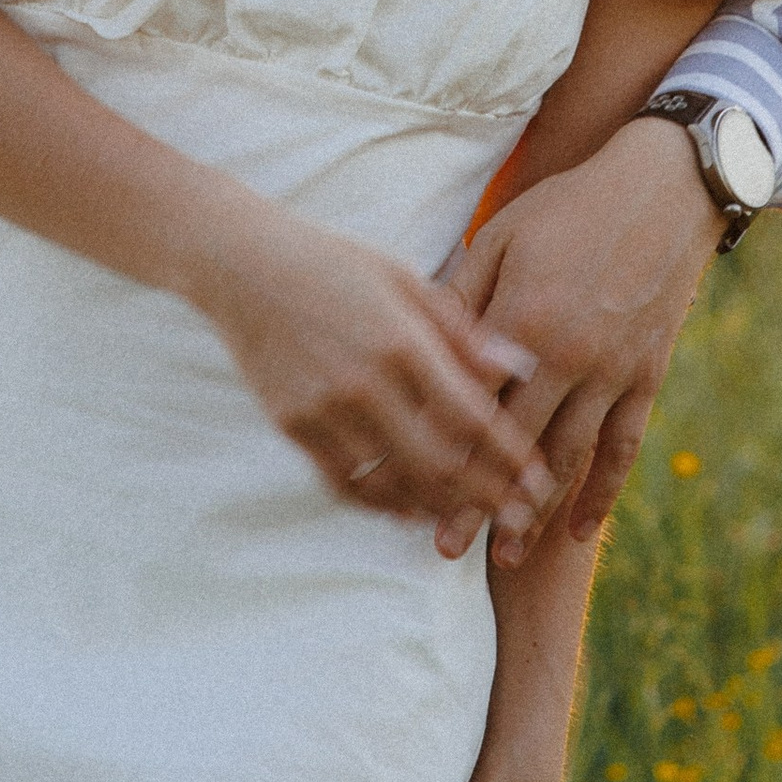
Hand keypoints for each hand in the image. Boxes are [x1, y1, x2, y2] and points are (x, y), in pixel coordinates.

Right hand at [181, 200, 554, 537]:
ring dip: (438, 507)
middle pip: (439, 463)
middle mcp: (363, 383)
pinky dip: (382, 505)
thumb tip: (519, 365)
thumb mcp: (403, 278)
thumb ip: (461, 328)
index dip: (511, 457)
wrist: (240, 265)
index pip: (471, 417)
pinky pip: (344, 483)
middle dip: (487, 495)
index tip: (540, 479)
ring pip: (393, 484)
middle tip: (520, 516)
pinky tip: (409, 510)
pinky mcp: (292, 426)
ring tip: (472, 518)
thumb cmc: (333, 263)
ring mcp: (323, 410)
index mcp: (401, 341)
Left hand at [436, 118, 722, 562]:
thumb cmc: (567, 206)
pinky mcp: (648, 375)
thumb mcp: (499, 236)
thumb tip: (416, 348)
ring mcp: (613, 371)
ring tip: (508, 558)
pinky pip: (624, 448)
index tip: (411, 500)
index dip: (439, 458)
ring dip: (536, 512)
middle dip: (479, 505)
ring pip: (568, 459)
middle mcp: (567, 357)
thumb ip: (459, 298)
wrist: (664, 187)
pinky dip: (602, 492)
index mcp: (520, 321)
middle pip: (513, 449)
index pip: (469, 408)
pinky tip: (581, 530)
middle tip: (448, 551)